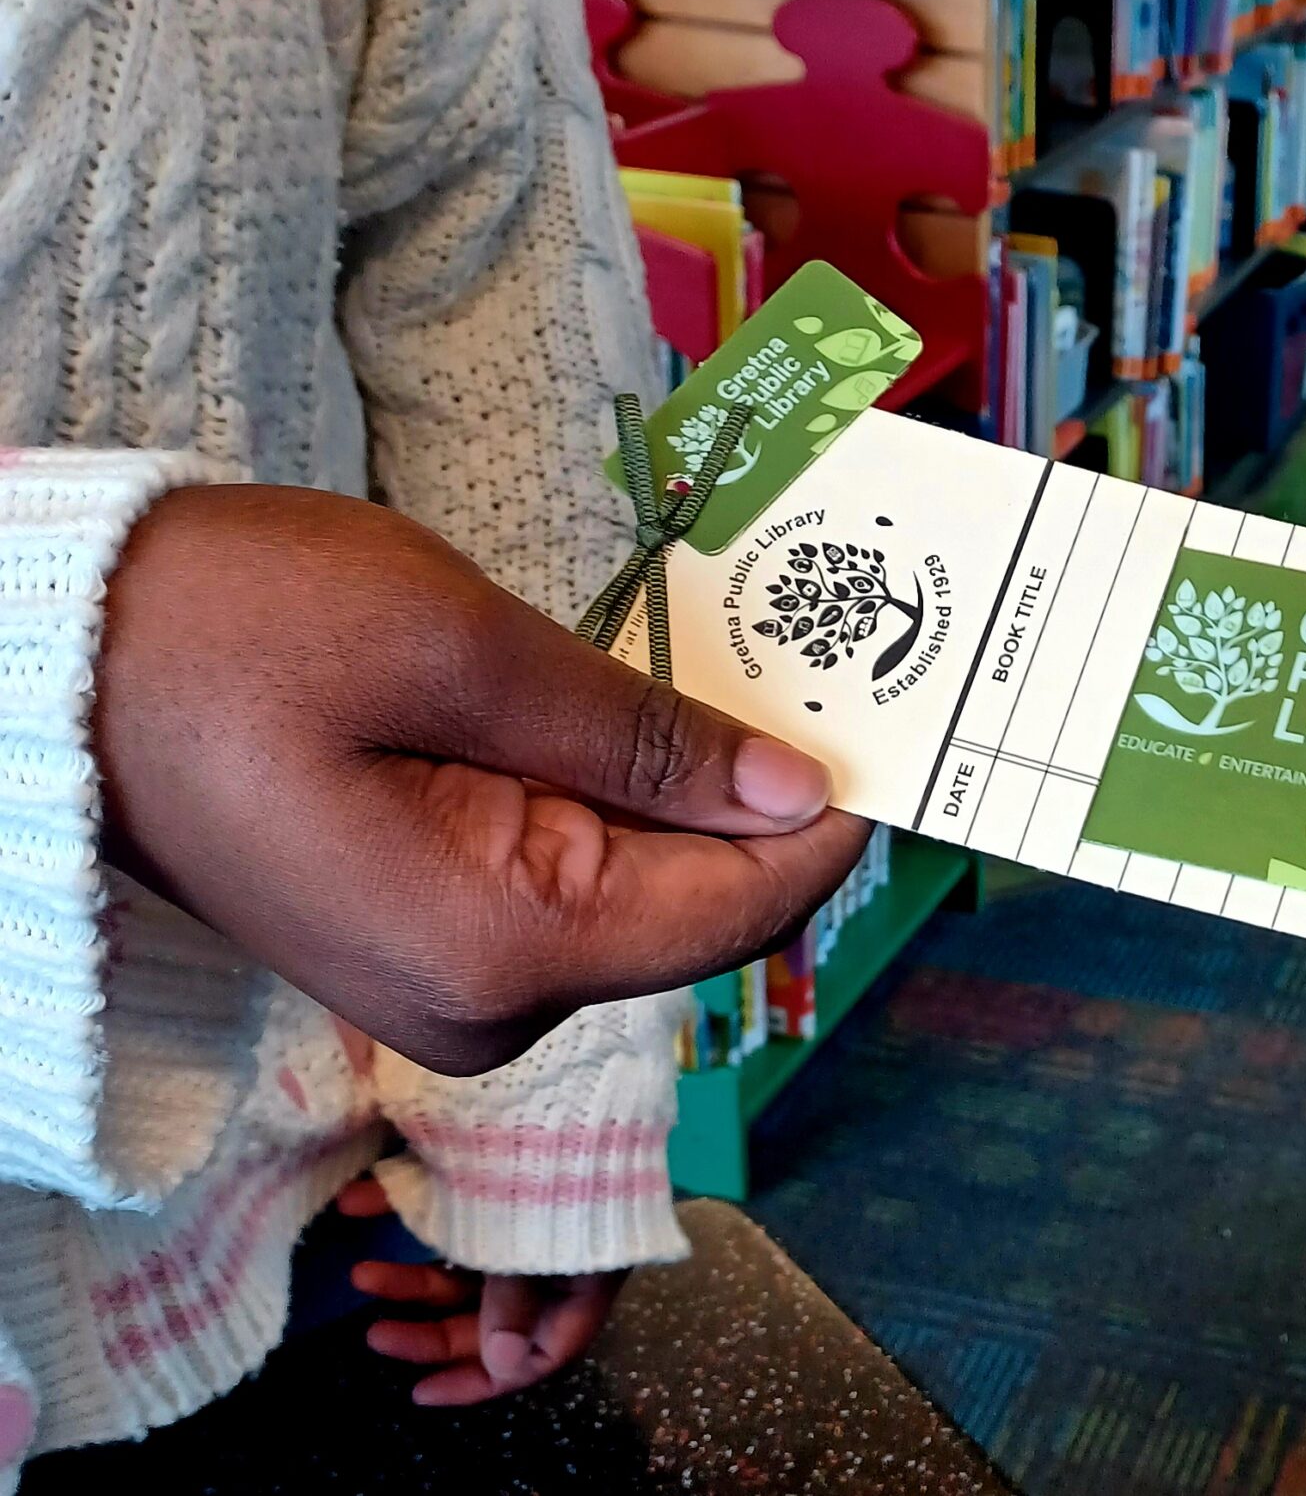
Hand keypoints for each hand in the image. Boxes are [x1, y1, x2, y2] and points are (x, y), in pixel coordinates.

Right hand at [96, 484, 869, 1072]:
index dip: (830, 818)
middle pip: (696, 907)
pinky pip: (567, 881)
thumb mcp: (456, 647)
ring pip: (639, 892)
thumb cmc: (228, 628)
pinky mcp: (426, 944)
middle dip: (759, 793)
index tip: (894, 725)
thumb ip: (640, 734)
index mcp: (500, 948)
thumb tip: (794, 788)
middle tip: (819, 663)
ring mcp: (451, 987)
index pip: (739, 909)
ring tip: (725, 668)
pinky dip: (614, 803)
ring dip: (685, 790)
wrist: (49, 659)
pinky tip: (627, 716)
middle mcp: (486, 1005)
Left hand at [335, 1179, 622, 1406]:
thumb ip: (514, 1303)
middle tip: (373, 1333)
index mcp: (583, 1277)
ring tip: (359, 1273)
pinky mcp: (497, 1174)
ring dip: (409, 1276)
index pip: (540, 1353)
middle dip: (429, 1327)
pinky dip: (403, 1208)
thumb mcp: (537, 1238)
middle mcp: (557, 1255)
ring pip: (464, 1268)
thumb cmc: (562, 1161)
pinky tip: (359, 1201)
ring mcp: (526, 1216)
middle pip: (492, 1315)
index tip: (420, 1390)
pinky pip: (449, 1208)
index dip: (482, 1380)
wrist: (574, 1064)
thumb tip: (500, 1366)